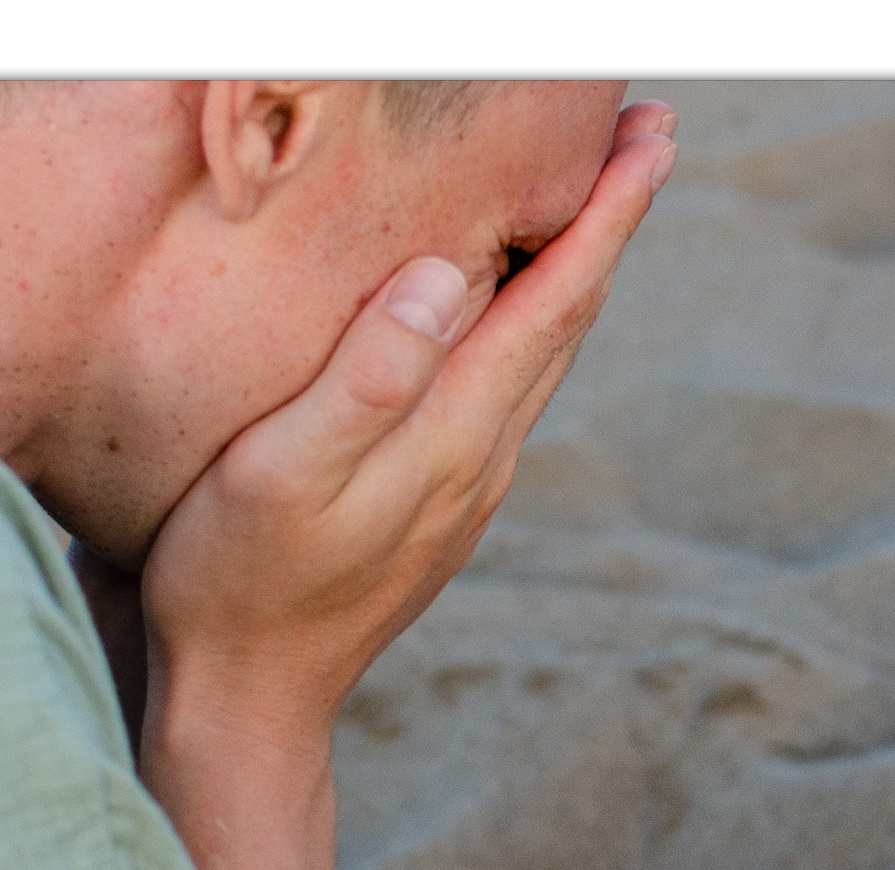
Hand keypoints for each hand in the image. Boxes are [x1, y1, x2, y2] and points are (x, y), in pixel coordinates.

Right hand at [139, 99, 677, 759]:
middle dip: (610, 225)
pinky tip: (506, 310)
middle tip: (645, 140)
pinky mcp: (441, 506)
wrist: (252, 703)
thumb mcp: (281, 471)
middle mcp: (484, 458)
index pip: (556, 301)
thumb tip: (448, 277)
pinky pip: (504, 391)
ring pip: (543, 357)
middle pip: (569, 320)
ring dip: (575, 274)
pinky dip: (528, 325)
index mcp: (455, 435)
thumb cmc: (240, 583)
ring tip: (593, 204)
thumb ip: (368, 376)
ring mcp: (468, 487)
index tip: (653, 140)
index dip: (609, 214)